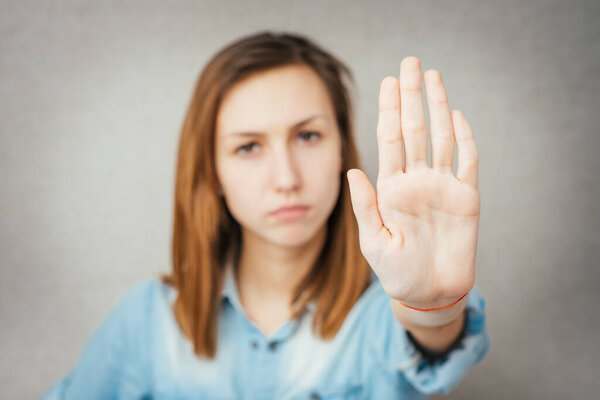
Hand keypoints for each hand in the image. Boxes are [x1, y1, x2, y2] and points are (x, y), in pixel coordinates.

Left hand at [347, 56, 479, 309]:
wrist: (429, 294)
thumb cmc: (396, 272)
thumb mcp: (373, 241)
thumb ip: (364, 206)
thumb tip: (352, 170)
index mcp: (391, 187)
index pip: (390, 139)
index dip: (389, 110)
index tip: (388, 82)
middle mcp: (416, 180)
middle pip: (414, 129)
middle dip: (411, 96)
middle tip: (410, 63)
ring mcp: (442, 186)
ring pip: (440, 137)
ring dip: (437, 106)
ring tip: (431, 77)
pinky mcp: (467, 198)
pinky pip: (468, 161)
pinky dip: (464, 138)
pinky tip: (456, 114)